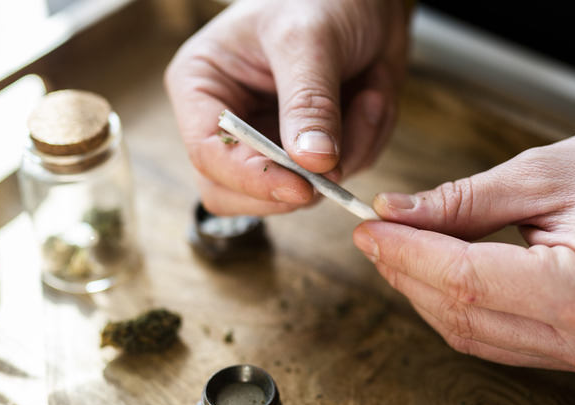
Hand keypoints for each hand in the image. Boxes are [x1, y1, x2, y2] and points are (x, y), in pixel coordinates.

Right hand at [164, 0, 409, 214]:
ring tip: (368, 96)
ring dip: (347, 154)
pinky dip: (366, 144)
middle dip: (295, 184)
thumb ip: (309, 102)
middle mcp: (231, 122)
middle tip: (337, 165)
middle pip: (237, 193)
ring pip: (297, 193)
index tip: (301, 188)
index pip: (208, 155)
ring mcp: (271, 142)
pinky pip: (337, 175)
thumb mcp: (310, 41)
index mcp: (203, 86)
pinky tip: (372, 97)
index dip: (252, 180)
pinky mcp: (311, 152)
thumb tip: (311, 163)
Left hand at [353, 127, 574, 371]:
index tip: (370, 228)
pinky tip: (433, 275)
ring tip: (396, 251)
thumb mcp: (542, 174)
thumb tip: (397, 213)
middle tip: (375, 235)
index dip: (406, 253)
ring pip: (471, 334)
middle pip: (461, 312)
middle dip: (406, 272)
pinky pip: (495, 339)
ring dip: (424, 293)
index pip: (464, 279)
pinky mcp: (574, 351)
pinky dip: (456, 308)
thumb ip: (463, 201)